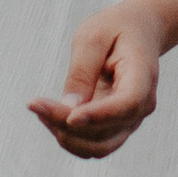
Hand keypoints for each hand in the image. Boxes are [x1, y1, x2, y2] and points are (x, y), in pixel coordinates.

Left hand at [29, 0, 163, 159]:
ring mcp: (131, 121)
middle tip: (35, 103)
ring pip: (99, 147)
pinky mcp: (117, 127)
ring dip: (65, 136)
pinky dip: (69, 137)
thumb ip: (82, 72)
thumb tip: (69, 109)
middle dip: (66, 125)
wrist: (138, 32)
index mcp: (143, 76)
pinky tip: (49, 115)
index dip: (99, 115)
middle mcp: (141, 106)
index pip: (126, 104)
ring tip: (40, 108)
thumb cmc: (115, 29)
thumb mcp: (93, 37)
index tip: (70, 117)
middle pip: (106, 132)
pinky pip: (93, 144)